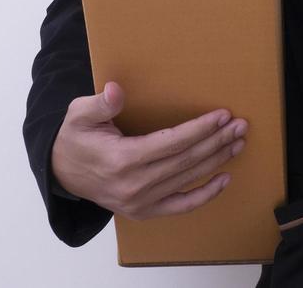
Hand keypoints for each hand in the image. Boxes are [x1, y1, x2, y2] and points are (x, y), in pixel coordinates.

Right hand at [50, 80, 248, 220]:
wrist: (62, 173)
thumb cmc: (75, 139)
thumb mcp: (79, 115)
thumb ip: (99, 104)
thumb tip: (115, 91)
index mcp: (123, 159)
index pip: (172, 143)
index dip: (200, 129)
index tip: (222, 115)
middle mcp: (135, 185)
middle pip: (187, 160)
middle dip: (217, 141)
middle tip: (240, 125)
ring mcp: (141, 202)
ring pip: (189, 179)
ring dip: (217, 160)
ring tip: (238, 142)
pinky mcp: (145, 211)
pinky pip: (182, 205)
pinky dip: (205, 194)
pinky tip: (224, 179)